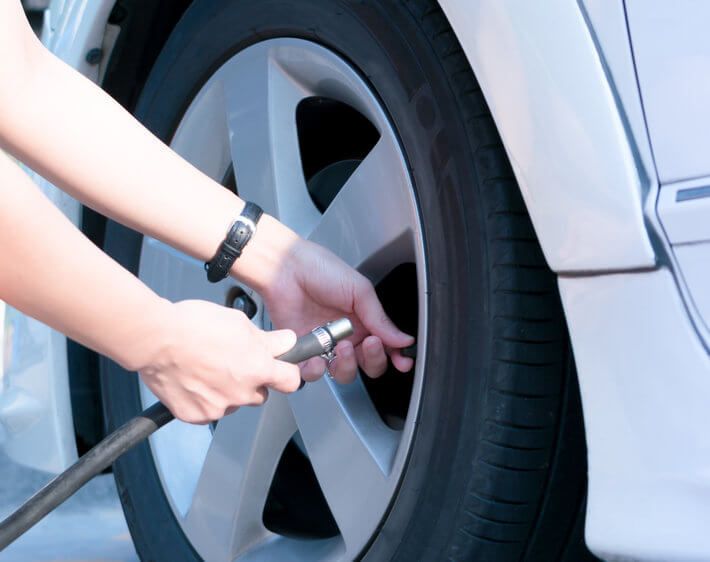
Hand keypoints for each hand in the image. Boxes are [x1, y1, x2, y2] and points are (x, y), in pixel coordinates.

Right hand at [136, 300, 300, 423]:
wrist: (155, 339)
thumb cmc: (193, 326)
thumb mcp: (239, 321)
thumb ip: (267, 339)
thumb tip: (286, 342)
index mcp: (257, 368)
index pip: (290, 381)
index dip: (287, 373)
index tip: (281, 368)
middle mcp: (241, 393)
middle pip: (260, 393)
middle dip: (252, 380)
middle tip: (233, 361)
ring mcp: (218, 407)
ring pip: (234, 402)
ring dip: (227, 390)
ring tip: (207, 367)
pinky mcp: (196, 416)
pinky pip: (209, 411)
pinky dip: (205, 399)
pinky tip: (194, 379)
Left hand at [260, 239, 414, 382]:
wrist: (286, 268)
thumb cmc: (321, 270)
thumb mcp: (359, 291)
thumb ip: (381, 319)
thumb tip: (404, 339)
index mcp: (364, 321)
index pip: (386, 347)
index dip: (396, 358)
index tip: (402, 362)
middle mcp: (347, 336)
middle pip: (368, 365)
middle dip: (374, 360)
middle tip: (370, 343)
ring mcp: (325, 346)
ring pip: (343, 373)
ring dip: (347, 366)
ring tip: (343, 346)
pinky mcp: (303, 351)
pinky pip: (312, 374)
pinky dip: (317, 371)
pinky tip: (318, 358)